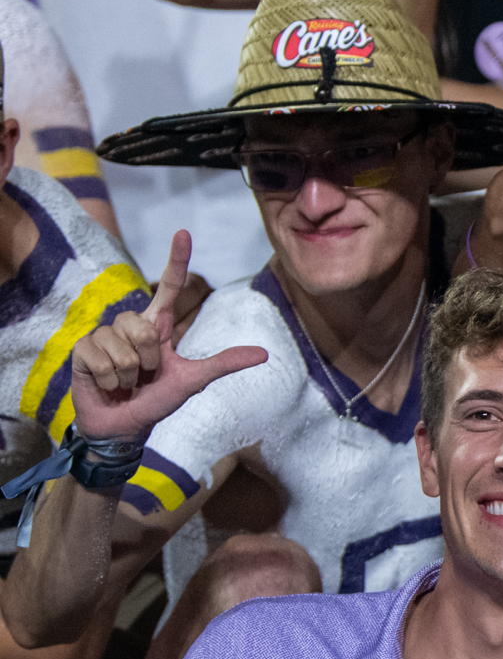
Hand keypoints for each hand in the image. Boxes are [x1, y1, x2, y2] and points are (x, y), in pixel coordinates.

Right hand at [69, 233, 266, 442]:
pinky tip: (107, 385)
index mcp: (157, 326)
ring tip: (126, 382)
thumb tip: (265, 355)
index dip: (176, 260)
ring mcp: (103, 336)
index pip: (168, 286)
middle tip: (144, 376)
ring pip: (121, 342)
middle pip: (141, 325)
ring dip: (128, 372)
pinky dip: (108, 378)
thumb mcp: (193, 380)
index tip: (184, 232)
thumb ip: (224, 364)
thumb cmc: (157, 400)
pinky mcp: (82, 351)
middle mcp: (130, 325)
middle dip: (147, 358)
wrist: (125, 427)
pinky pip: (99, 357)